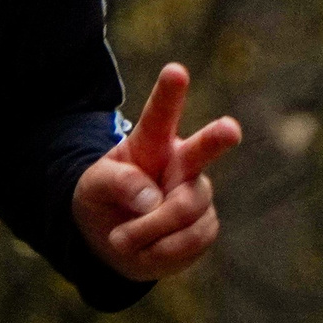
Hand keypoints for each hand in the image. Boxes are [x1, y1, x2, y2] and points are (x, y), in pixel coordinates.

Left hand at [73, 63, 242, 281]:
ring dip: (149, 232)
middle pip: (201, 151)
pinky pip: (190, 241)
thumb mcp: (93, 186)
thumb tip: (152, 199)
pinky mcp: (205, 225)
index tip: (176, 71)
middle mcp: (181, 162)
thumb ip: (117, 182)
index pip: (160, 115)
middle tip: (229, 129)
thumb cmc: (103, 200)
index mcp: (151, 142)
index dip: (169, 93)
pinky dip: (161, 252)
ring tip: (121, 239)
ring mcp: (197, 194)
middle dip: (217, 138)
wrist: (114, 242)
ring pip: (185, 211)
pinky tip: (147, 249)